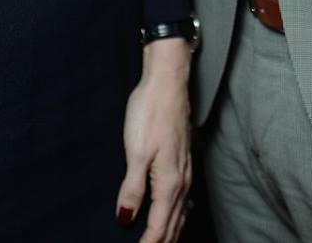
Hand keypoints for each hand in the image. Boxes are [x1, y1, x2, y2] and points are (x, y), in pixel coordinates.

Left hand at [117, 38, 193, 241]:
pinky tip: (170, 215)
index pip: (159, 227)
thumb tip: (126, 219)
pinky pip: (182, 200)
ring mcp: (185, 171)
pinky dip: (175, 216)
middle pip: (173, 225)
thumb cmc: (151, 113)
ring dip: (170, 233)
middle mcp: (182, 181)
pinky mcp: (183, 162)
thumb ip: (131, 189)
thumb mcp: (136, 152)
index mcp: (170, 183)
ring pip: (180, 214)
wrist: (168, 83)